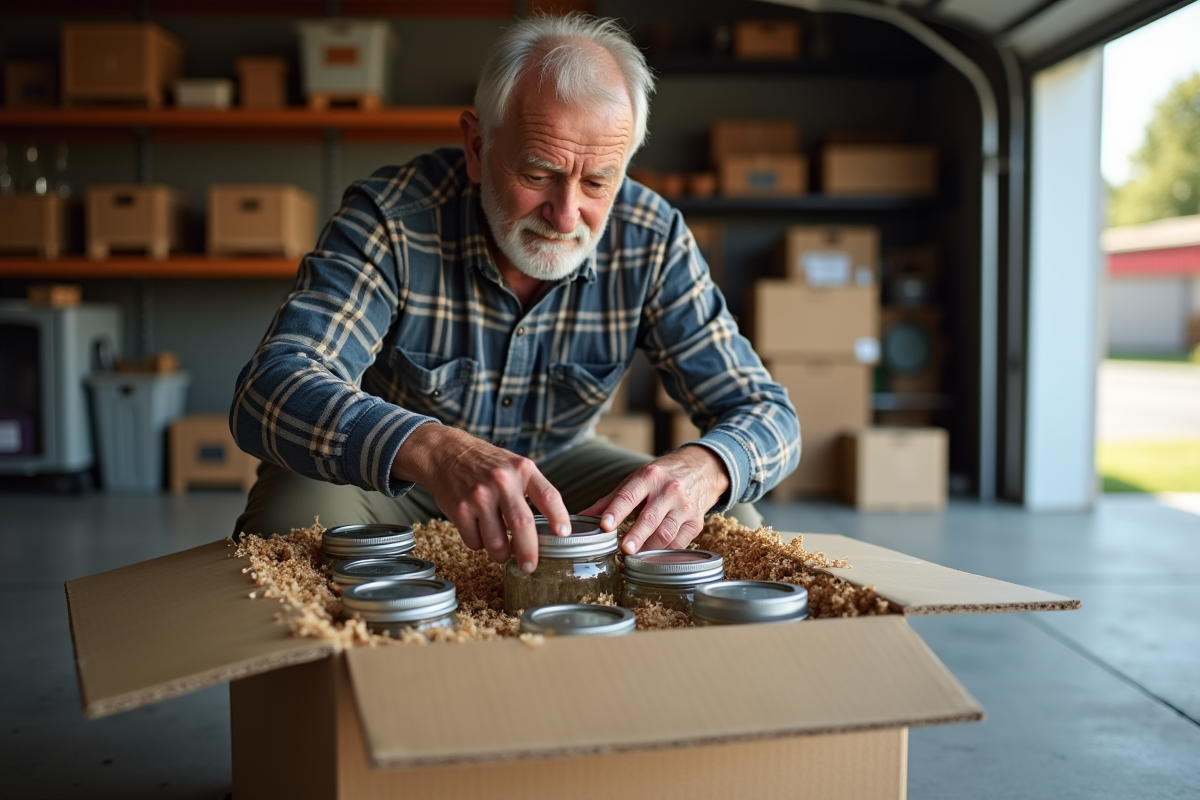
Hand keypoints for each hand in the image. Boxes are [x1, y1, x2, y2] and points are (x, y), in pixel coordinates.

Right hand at [392, 424, 571, 571]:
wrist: (446, 453)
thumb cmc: (486, 464)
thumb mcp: (515, 466)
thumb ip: (533, 490)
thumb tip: (551, 529)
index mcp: (522, 470)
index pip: (548, 495)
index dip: (558, 517)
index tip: (564, 534)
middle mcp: (502, 481)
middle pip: (522, 525)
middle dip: (528, 552)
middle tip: (530, 566)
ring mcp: (479, 496)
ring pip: (496, 542)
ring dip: (501, 554)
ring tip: (502, 552)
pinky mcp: (460, 509)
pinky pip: (474, 542)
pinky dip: (479, 544)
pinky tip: (479, 530)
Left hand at [580, 445, 729, 554]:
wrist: (702, 468)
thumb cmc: (662, 476)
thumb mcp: (636, 480)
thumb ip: (610, 500)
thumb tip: (582, 516)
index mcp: (649, 477)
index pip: (629, 495)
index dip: (616, 511)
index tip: (605, 526)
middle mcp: (669, 490)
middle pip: (651, 517)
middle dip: (637, 534)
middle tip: (624, 549)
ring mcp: (685, 506)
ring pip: (667, 532)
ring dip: (651, 547)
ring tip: (637, 557)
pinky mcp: (696, 521)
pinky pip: (681, 542)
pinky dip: (666, 553)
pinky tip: (655, 557)